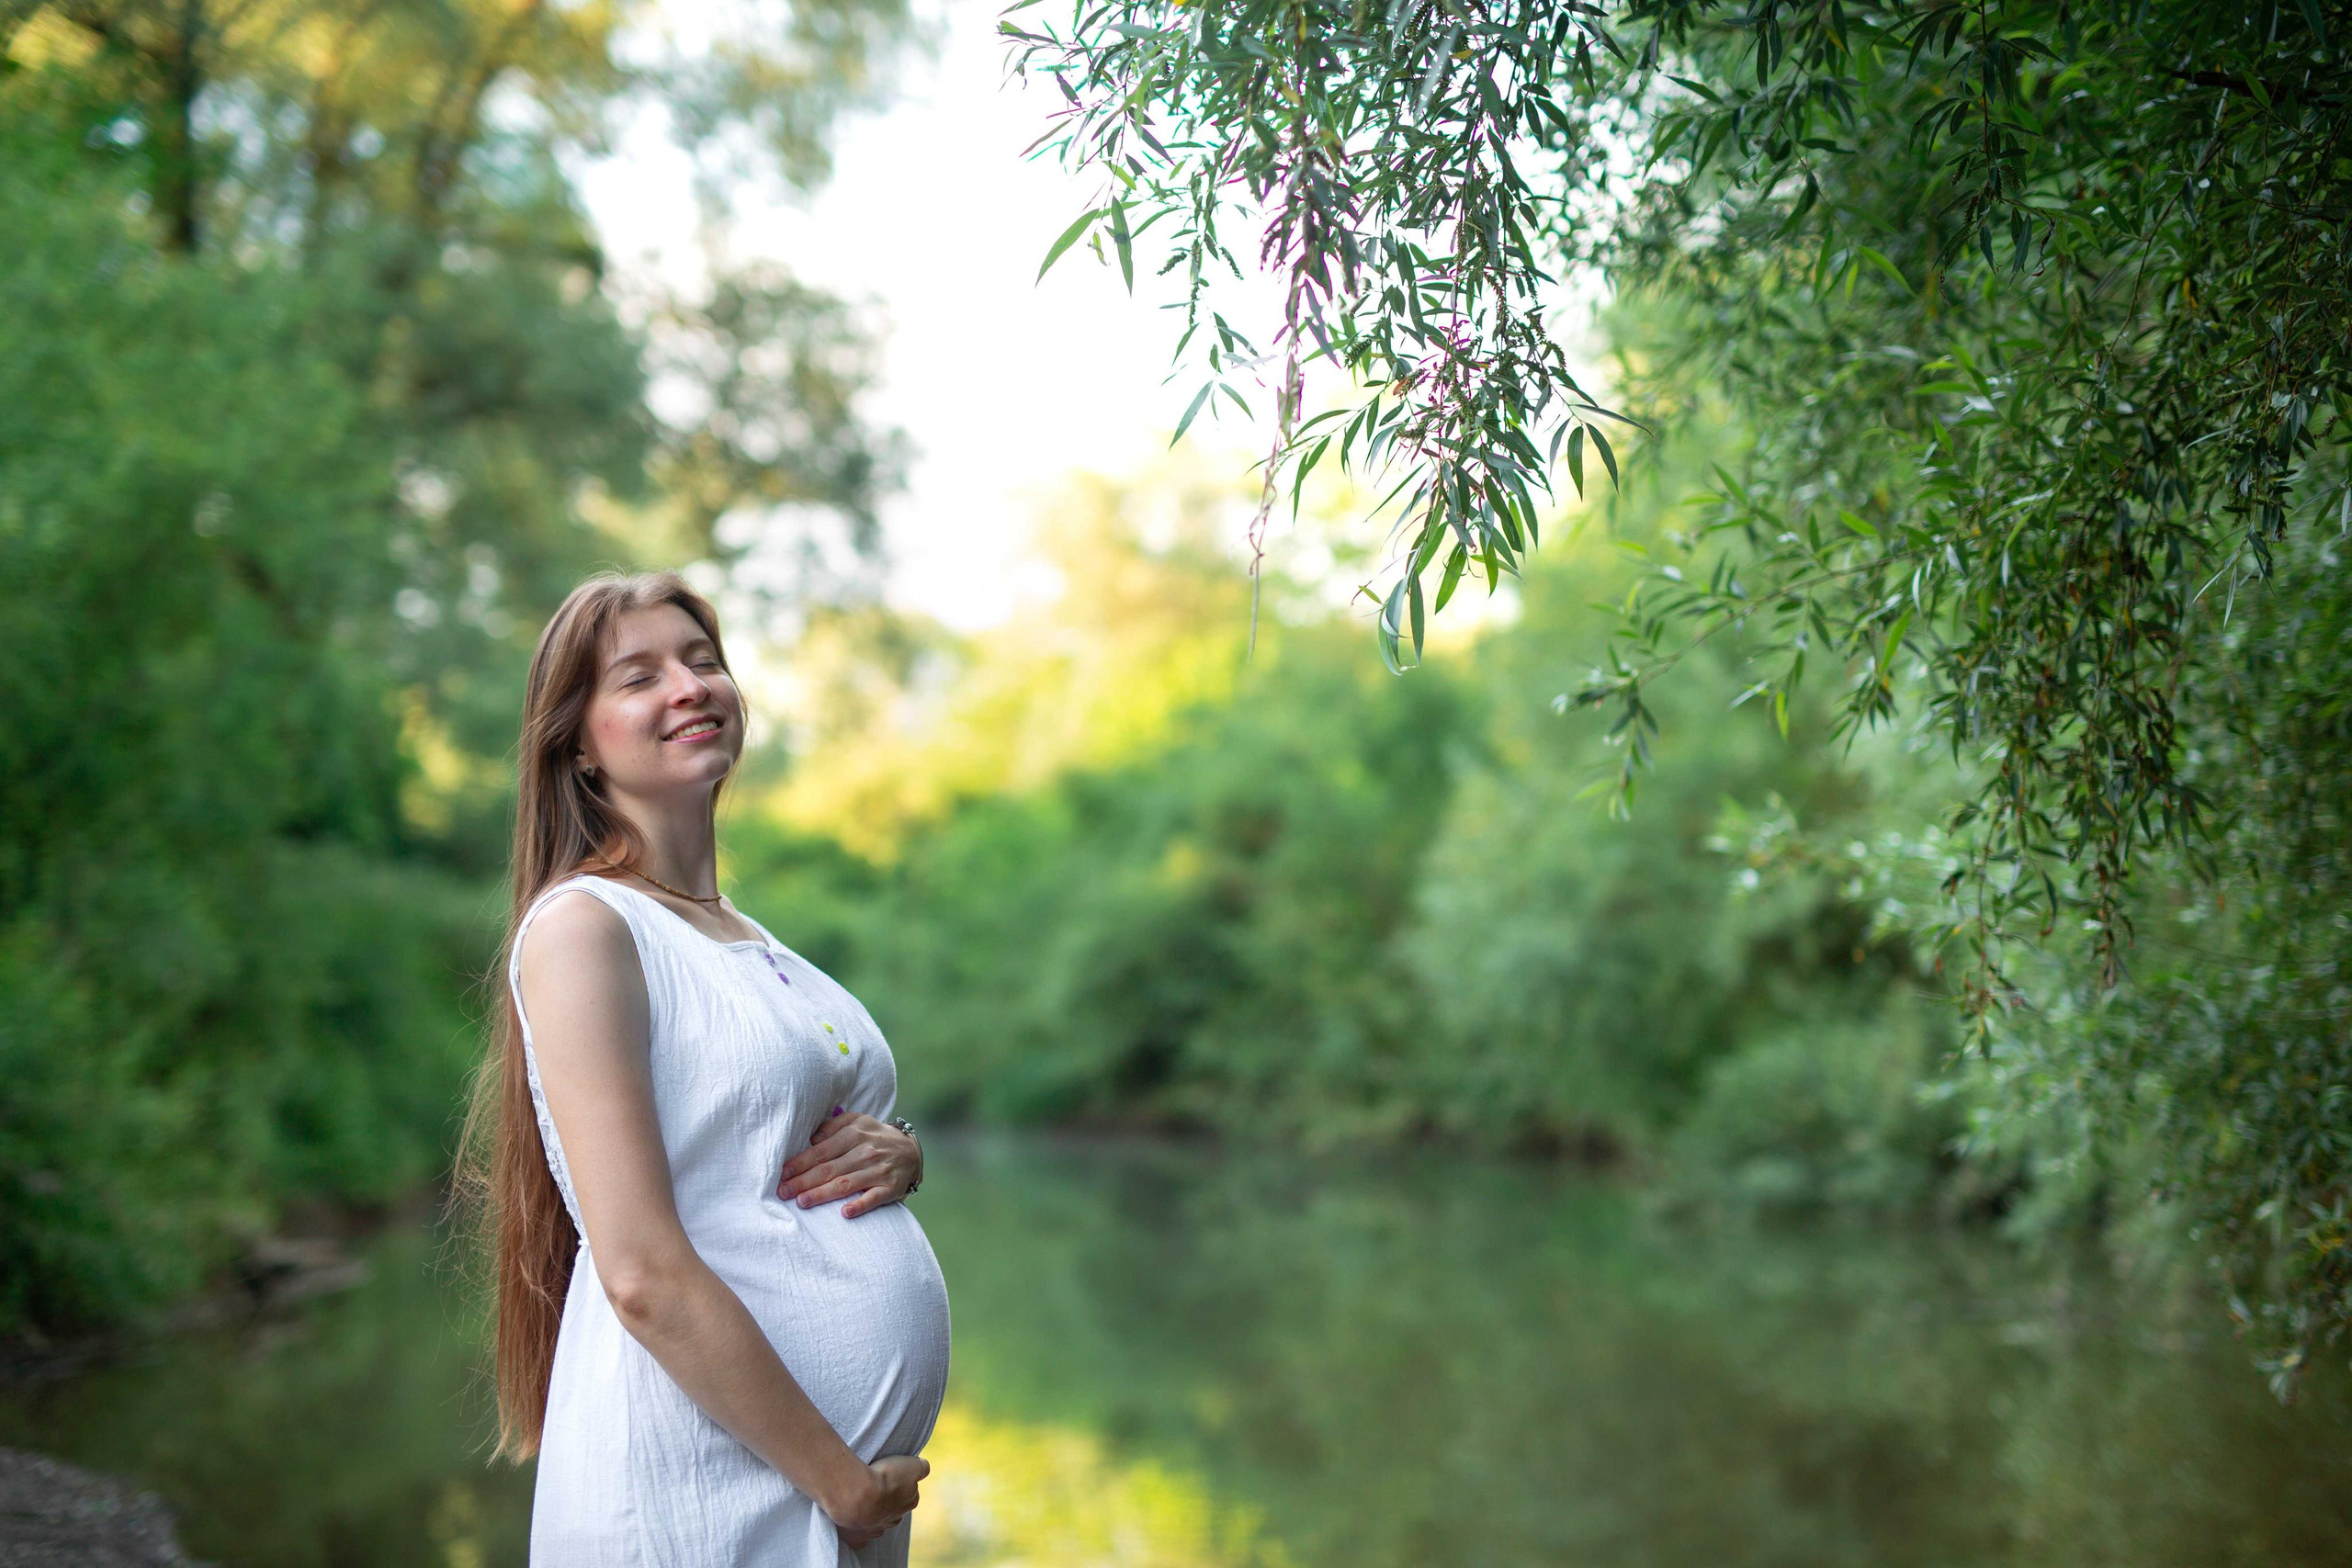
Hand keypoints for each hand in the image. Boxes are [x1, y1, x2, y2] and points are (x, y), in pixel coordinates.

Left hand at [778, 1111, 920, 1217]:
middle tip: (783, 1192)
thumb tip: (811, 1139)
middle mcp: (866, 1151)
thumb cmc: (876, 1137)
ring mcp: (879, 1170)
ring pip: (846, 1184)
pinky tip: (844, 1213)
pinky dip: (860, 1205)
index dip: (801, 1163)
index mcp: (855, 1133)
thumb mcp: (858, 1121)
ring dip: (822, 1194)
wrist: (912, 1151)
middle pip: (829, 1169)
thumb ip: (833, 1126)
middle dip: (804, 1181)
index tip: (782, 1173)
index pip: (822, 1150)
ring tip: (802, 1202)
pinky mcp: (890, 1188)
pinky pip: (873, 1198)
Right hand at [825, 1453, 927, 1547]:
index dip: (901, 1484)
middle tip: (875, 1488)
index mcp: (909, 1503)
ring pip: (878, 1525)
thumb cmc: (885, 1478)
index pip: (911, 1494)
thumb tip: (923, 1467)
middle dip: (887, 1502)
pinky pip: (860, 1540)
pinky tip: (852, 1525)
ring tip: (861, 1501)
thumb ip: (921, 1467)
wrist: (859, 1494)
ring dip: (872, 1516)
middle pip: (895, 1511)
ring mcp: (876, 1530)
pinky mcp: (858, 1538)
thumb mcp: (911, 1466)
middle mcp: (895, 1520)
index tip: (891, 1476)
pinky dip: (857, 1534)